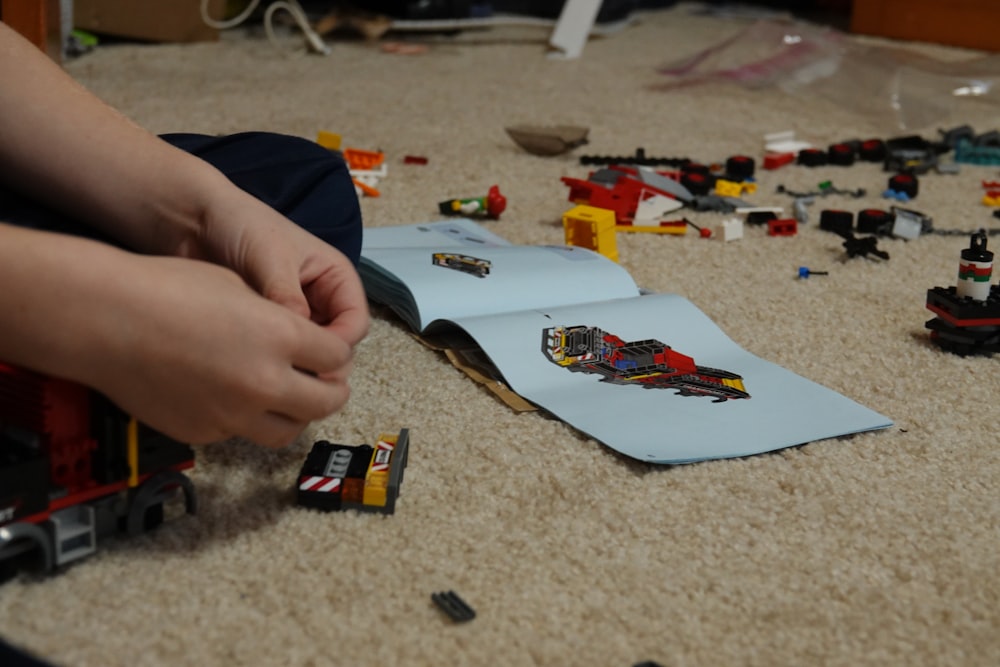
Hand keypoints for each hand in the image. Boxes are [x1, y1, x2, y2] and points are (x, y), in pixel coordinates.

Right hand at [88, 254, 356, 445]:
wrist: (103, 320)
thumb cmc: (165, 290)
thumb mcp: (237, 286)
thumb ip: (279, 319)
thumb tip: (300, 340)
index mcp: (280, 336)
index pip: (337, 357)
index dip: (337, 352)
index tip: (331, 351)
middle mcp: (264, 381)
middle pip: (326, 402)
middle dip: (332, 391)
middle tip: (327, 383)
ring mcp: (233, 414)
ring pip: (288, 430)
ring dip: (295, 414)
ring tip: (286, 397)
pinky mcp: (203, 433)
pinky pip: (241, 433)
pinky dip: (247, 419)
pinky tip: (231, 396)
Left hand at [174, 188, 369, 356]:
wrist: (194, 219)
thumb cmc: (241, 224)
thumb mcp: (271, 259)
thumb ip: (287, 298)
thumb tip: (300, 342)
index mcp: (335, 278)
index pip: (355, 323)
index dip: (339, 345)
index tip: (309, 359)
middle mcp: (320, 300)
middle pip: (335, 344)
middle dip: (318, 360)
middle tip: (287, 372)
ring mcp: (294, 316)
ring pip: (307, 352)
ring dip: (292, 362)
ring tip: (264, 366)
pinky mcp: (268, 328)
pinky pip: (279, 353)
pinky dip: (271, 360)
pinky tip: (249, 361)